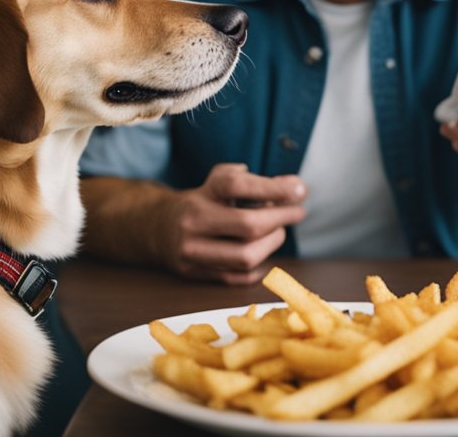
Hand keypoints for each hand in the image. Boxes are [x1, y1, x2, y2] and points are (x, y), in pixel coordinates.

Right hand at [161, 163, 305, 284]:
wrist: (157, 227)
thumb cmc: (203, 201)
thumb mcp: (220, 181)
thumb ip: (254, 181)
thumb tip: (293, 186)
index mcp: (202, 193)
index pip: (238, 186)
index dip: (273, 187)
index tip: (300, 188)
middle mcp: (194, 221)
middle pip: (248, 225)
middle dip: (281, 218)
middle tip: (298, 212)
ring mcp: (192, 251)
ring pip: (245, 256)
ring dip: (272, 243)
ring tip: (278, 232)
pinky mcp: (195, 273)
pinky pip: (237, 278)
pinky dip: (257, 267)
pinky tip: (262, 253)